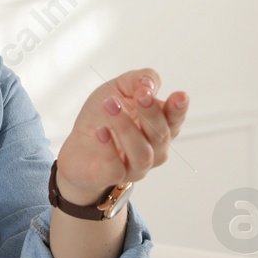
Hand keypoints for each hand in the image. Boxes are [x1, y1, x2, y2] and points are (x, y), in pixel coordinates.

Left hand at [56, 69, 188, 198]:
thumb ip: (137, 80)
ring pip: (141, 153)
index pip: (175, 119)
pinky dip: (108, 148)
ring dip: (127, 127)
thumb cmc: (103, 117)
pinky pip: (116, 167)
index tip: (180, 95)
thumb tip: (148, 83)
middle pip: (160, 134)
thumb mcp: (118, 89)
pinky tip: (100, 132)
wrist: (78, 148)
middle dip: (151, 112)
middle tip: (140, 94)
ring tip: (111, 106)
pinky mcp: (113, 176)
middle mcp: (154, 149)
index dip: (179, 109)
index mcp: (159, 126)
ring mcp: (136, 166)